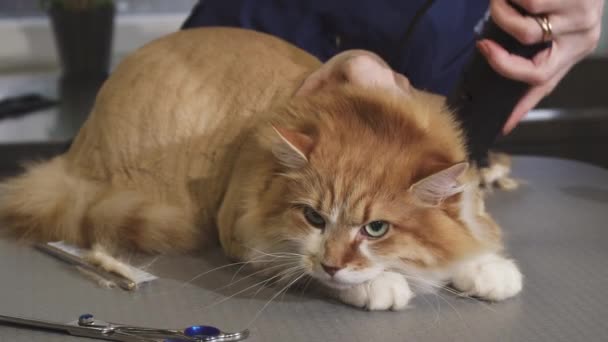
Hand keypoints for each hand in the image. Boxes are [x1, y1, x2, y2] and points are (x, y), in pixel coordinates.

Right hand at [478, 0, 604, 133]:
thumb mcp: (559, 22)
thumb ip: (536, 46)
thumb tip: (501, 61)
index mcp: (575, 49)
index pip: (545, 86)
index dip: (523, 107)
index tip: (503, 126)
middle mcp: (581, 38)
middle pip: (532, 68)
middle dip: (501, 59)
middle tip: (484, 46)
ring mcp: (580, 18)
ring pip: (523, 30)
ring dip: (501, 14)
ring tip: (500, 1)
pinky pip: (528, 2)